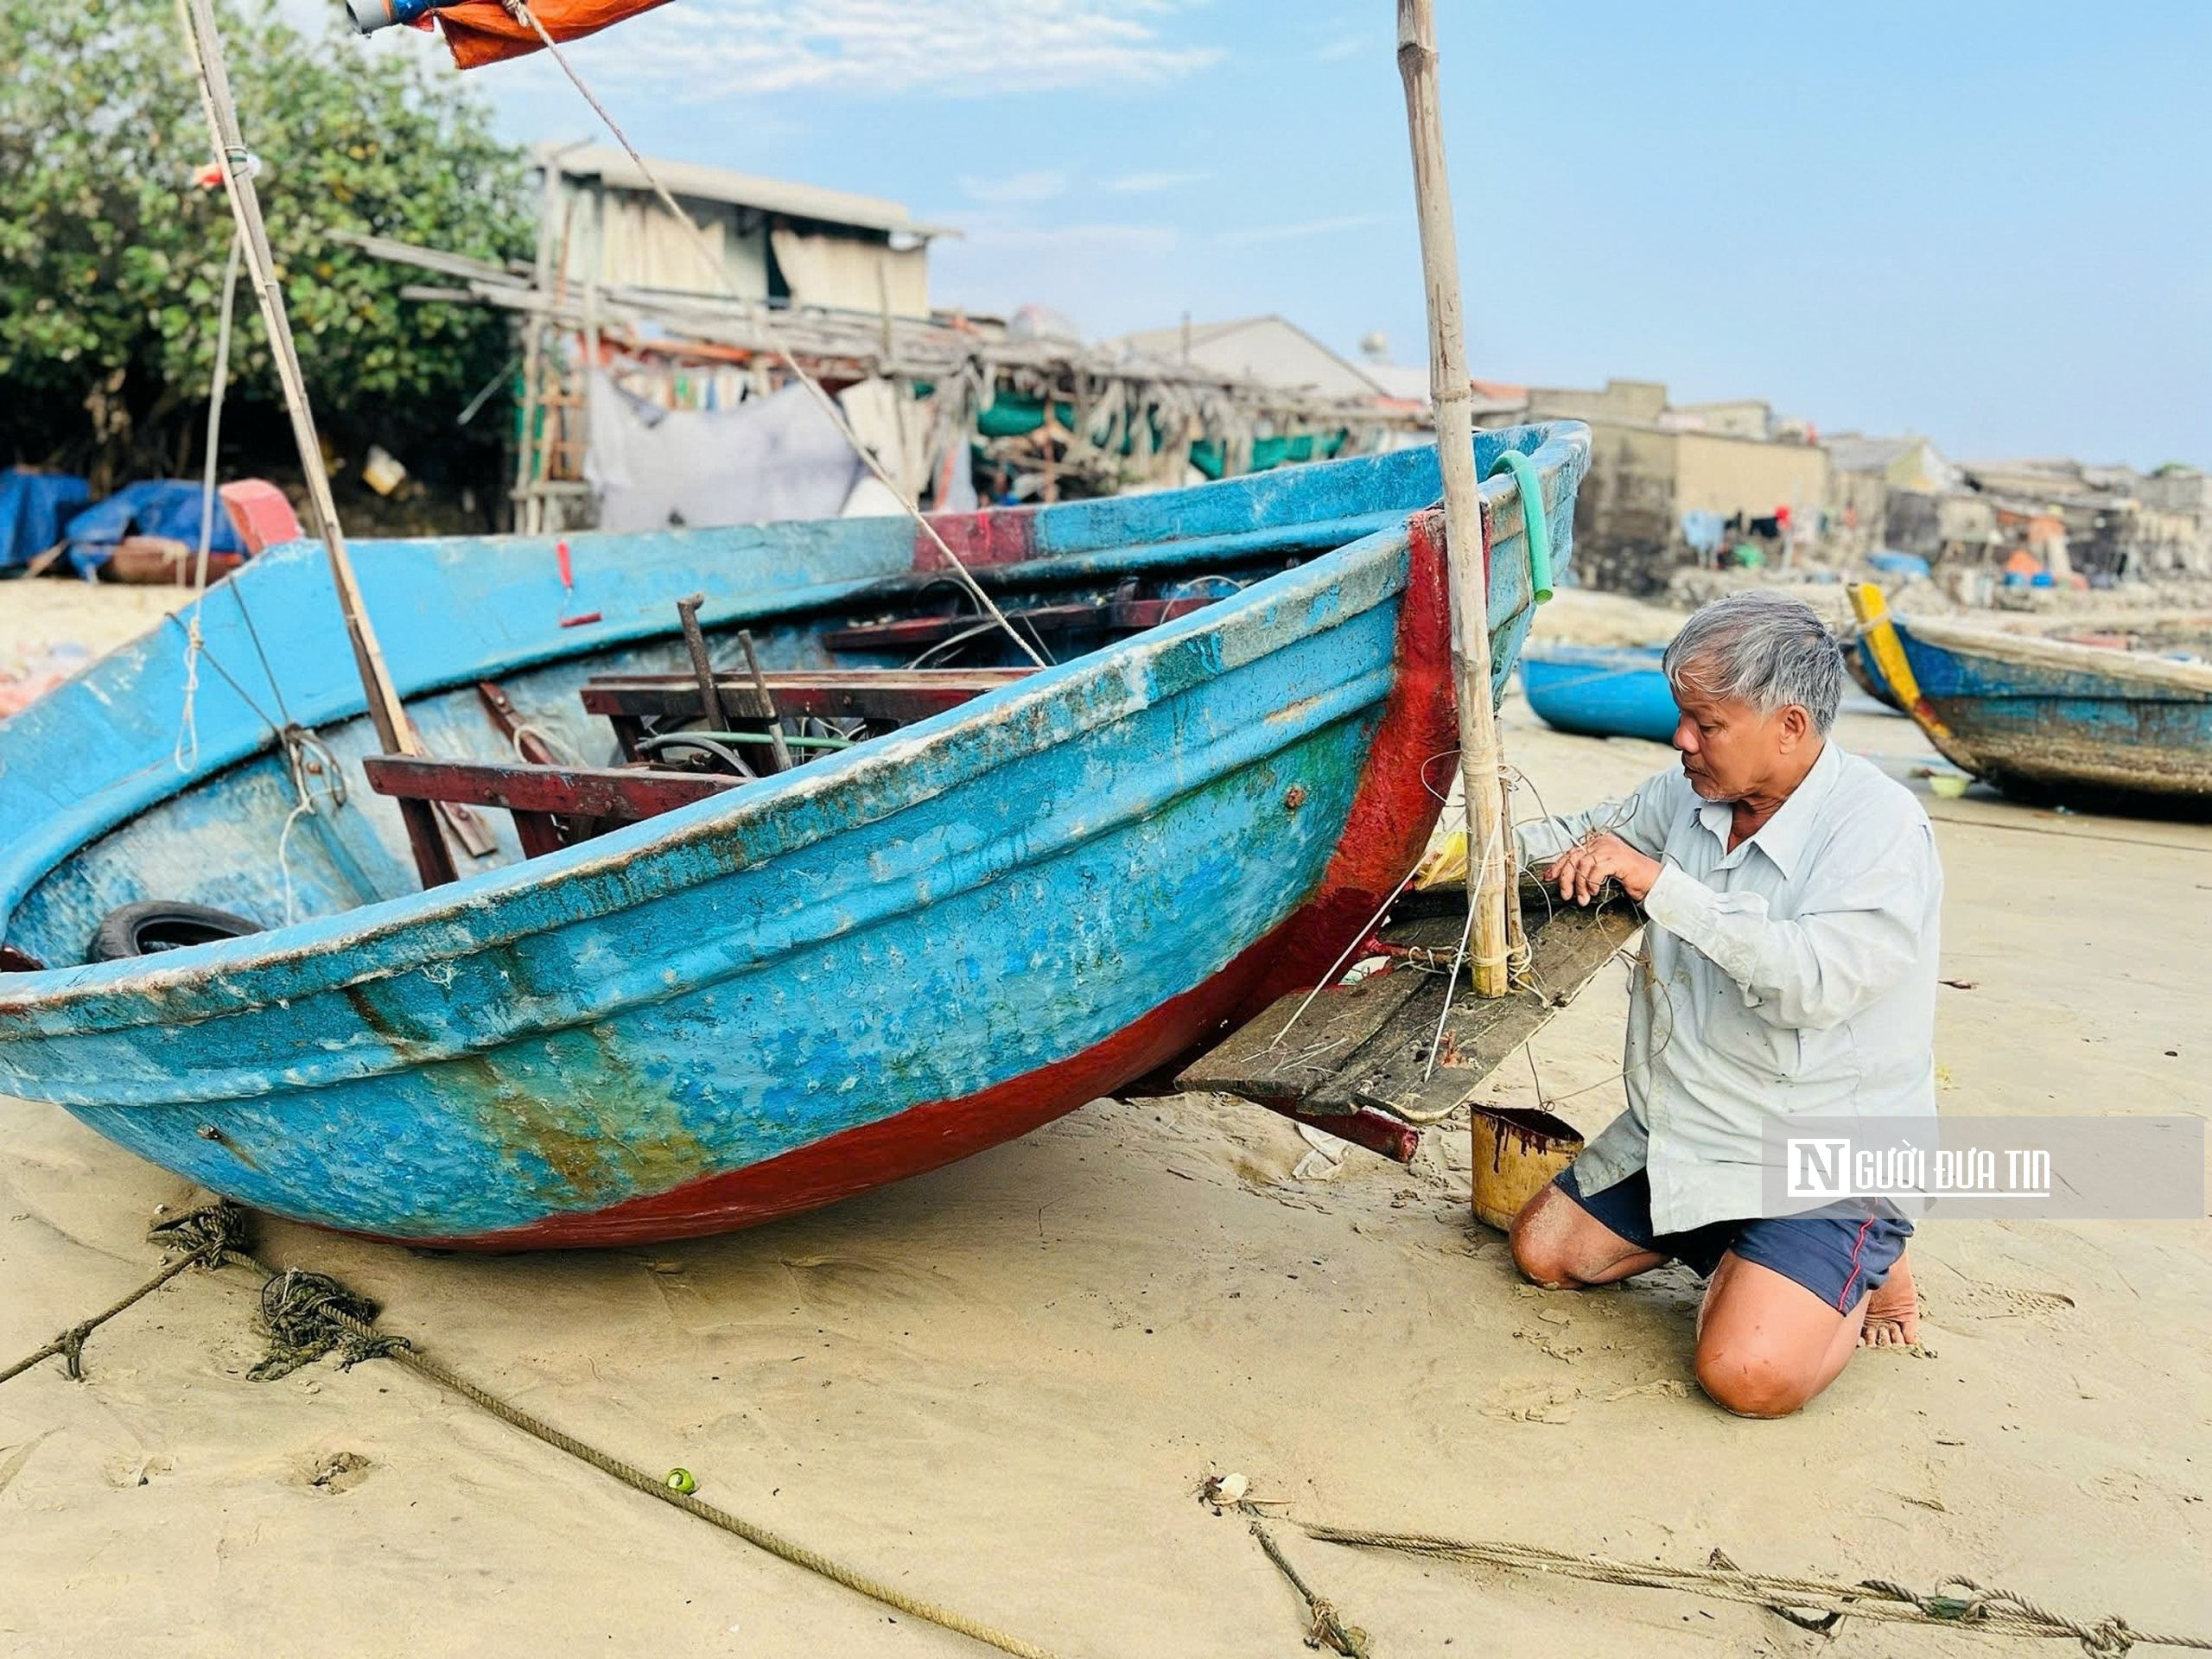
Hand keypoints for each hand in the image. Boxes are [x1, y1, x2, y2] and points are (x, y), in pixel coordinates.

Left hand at [1545, 832, 1661, 905]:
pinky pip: (1596, 870)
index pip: (1571, 852)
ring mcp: (1610, 849)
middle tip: (1566, 894)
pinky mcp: (1618, 859)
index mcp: (1598, 843)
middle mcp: (1602, 843)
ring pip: (1583, 865)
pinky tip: (1595, 891)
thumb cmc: (1631, 878)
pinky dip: (1592, 882)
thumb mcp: (1603, 872)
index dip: (1558, 865)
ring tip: (1583, 897)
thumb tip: (1567, 879)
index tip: (1550, 877)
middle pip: (1574, 858)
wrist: (1653, 881)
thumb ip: (1587, 870)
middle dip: (1566, 879)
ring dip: (1579, 885)